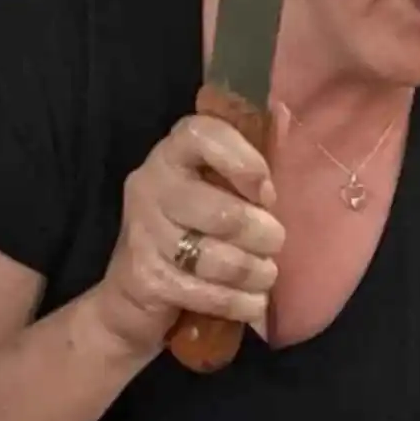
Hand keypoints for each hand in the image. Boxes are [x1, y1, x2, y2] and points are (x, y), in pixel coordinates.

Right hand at [83, 109, 290, 357]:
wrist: (134, 297)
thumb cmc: (192, 235)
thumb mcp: (214, 193)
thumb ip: (241, 167)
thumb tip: (285, 117)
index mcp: (171, 157)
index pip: (201, 134)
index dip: (244, 161)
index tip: (267, 192)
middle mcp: (151, 188)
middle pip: (223, 213)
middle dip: (264, 236)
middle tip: (273, 244)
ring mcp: (145, 235)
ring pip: (218, 258)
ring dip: (257, 274)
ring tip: (265, 276)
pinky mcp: (147, 279)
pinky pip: (210, 294)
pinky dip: (241, 303)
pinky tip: (252, 303)